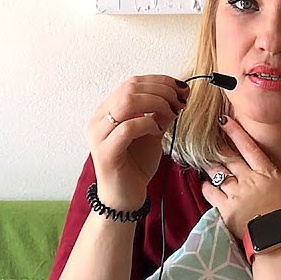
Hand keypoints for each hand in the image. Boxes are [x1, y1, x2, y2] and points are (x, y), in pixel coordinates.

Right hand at [86, 75, 188, 210]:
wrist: (125, 198)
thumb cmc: (136, 165)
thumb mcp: (153, 133)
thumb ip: (160, 113)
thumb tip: (177, 94)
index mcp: (106, 111)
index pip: (131, 83)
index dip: (159, 81)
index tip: (182, 89)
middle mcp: (98, 119)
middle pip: (129, 88)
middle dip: (161, 91)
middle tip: (181, 101)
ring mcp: (98, 135)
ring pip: (126, 103)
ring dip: (156, 103)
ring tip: (172, 113)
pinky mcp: (104, 153)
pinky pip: (127, 128)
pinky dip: (147, 124)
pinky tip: (158, 131)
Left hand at [200, 114, 280, 239]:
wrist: (280, 237)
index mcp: (266, 172)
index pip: (248, 147)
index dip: (235, 132)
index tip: (224, 120)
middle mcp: (248, 179)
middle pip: (228, 158)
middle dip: (217, 147)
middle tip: (207, 140)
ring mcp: (236, 193)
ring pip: (216, 174)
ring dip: (210, 168)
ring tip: (204, 163)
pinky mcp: (226, 209)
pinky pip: (210, 194)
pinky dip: (205, 188)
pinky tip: (203, 185)